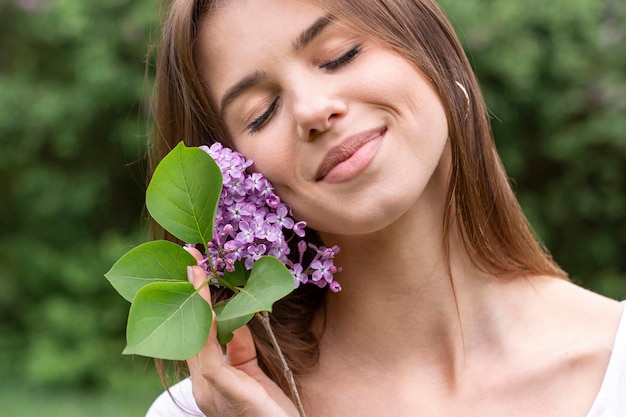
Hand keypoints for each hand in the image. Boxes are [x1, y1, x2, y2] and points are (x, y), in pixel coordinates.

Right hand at [185, 247, 299, 416]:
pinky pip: (208, 350)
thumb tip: (234, 318)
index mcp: (209, 380)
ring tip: (195, 266)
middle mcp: (202, 385)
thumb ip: (240, 348)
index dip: (194, 302)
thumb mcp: (254, 373)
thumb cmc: (272, 412)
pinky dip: (206, 319)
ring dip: (195, 298)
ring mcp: (208, 389)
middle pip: (189, 330)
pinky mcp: (222, 390)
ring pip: (195, 335)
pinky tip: (206, 297)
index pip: (196, 334)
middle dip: (188, 293)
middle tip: (189, 257)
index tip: (195, 269)